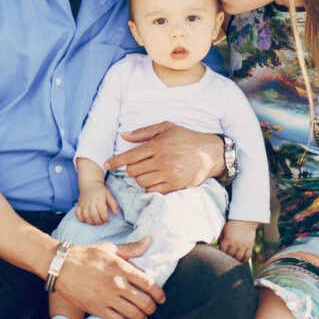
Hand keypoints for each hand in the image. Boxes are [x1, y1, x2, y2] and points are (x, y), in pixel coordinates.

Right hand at [55, 237, 165, 318]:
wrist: (60, 266)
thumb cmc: (85, 255)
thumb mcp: (109, 248)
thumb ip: (131, 248)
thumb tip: (148, 240)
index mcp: (121, 268)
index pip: (149, 284)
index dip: (159, 293)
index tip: (161, 298)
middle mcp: (117, 284)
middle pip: (144, 301)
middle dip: (152, 307)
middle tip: (152, 307)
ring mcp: (107, 298)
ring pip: (133, 314)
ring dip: (142, 317)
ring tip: (142, 316)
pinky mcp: (97, 308)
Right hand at [76, 183, 118, 224]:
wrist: (89, 184)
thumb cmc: (100, 190)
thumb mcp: (108, 195)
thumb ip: (113, 204)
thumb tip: (116, 213)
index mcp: (99, 199)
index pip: (102, 212)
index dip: (105, 219)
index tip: (107, 220)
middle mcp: (90, 202)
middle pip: (94, 216)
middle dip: (99, 222)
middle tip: (102, 222)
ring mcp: (83, 204)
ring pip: (86, 217)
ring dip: (91, 222)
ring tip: (95, 222)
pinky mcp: (79, 205)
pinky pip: (78, 215)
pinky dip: (81, 219)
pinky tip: (86, 219)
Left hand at [104, 122, 222, 192]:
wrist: (211, 153)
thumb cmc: (187, 137)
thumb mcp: (167, 128)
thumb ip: (144, 132)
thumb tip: (124, 135)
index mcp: (157, 145)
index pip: (130, 156)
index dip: (115, 161)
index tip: (107, 164)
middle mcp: (162, 161)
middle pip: (133, 171)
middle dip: (131, 169)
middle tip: (137, 165)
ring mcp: (169, 175)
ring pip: (142, 182)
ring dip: (140, 179)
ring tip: (148, 172)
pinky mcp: (175, 186)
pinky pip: (154, 191)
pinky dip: (150, 187)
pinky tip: (155, 180)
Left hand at [218, 220, 257, 262]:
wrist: (246, 220)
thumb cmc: (233, 224)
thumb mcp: (224, 229)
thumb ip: (220, 238)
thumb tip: (218, 245)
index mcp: (228, 239)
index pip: (222, 251)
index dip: (220, 254)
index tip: (219, 255)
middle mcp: (235, 244)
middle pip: (229, 255)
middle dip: (226, 258)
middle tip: (225, 259)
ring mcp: (243, 246)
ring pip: (238, 258)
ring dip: (234, 261)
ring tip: (232, 261)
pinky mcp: (250, 246)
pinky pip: (247, 256)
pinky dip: (244, 261)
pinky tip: (241, 262)